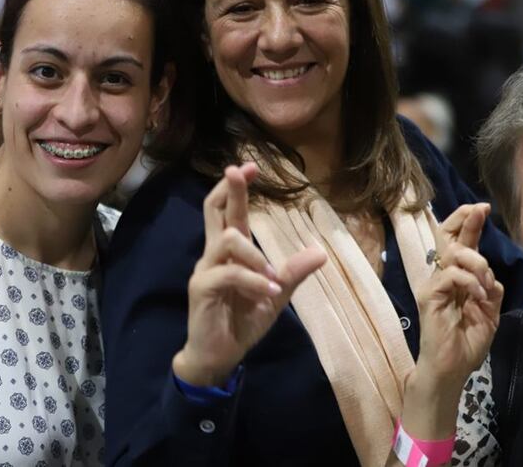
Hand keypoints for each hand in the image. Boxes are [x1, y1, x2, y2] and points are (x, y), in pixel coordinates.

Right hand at [172, 163, 325, 386]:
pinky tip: (268, 292)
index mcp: (232, 252)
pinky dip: (253, 280)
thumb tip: (321, 251)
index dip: (236, 187)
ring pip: (227, 240)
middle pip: (214, 211)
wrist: (220, 355)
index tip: (249, 167)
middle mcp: (215, 255)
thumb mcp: (276, 294)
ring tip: (272, 278)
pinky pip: (229, 274)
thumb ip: (293, 272)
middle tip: (238, 171)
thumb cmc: (243, 320)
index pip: (229, 210)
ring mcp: (206, 271)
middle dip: (228, 189)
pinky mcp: (202, 290)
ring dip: (254, 254)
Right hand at [402, 204, 503, 440]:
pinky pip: (451, 275)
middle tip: (480, 209)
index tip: (484, 208)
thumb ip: (492, 290)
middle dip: (464, 218)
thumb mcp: (489, 313)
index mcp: (457, 277)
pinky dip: (471, 282)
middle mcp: (442, 275)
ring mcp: (434, 284)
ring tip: (487, 285)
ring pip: (454, 253)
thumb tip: (493, 276)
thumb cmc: (466, 343)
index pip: (460, 242)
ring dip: (478, 263)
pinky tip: (480, 297)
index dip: (470, 223)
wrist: (452, 370)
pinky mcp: (430, 296)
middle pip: (446, 235)